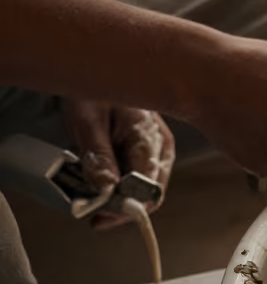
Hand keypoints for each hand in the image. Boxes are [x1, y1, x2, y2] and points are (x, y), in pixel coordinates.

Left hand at [60, 100, 174, 228]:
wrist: (104, 67)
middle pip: (150, 194)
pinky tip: (102, 180)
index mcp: (149, 139)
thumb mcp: (88, 121)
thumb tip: (106, 190)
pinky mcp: (150, 150)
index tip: (99, 216)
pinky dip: (120, 185)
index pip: (148, 190)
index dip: (125, 208)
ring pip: (144, 189)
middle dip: (121, 208)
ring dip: (119, 197)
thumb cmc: (96, 89)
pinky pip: (139, 178)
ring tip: (92, 196)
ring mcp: (159, 150)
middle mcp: (161, 148)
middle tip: (92, 213)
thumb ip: (98, 156)